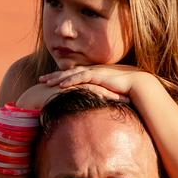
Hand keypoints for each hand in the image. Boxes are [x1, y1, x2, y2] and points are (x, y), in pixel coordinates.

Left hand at [39, 65, 155, 101]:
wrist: (137, 83)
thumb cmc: (125, 89)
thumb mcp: (109, 93)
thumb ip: (101, 95)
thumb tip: (97, 106)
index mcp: (93, 74)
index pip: (73, 74)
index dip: (60, 77)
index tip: (49, 81)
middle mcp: (91, 71)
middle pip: (68, 72)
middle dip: (53, 76)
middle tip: (41, 79)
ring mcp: (94, 72)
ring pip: (71, 74)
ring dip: (57, 78)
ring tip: (45, 83)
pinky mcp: (98, 75)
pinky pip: (80, 77)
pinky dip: (70, 81)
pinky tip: (60, 86)